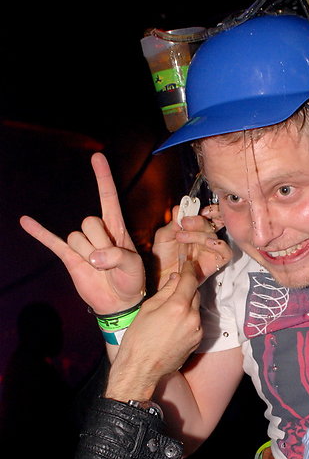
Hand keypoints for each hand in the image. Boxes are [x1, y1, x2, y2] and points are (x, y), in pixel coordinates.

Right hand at [20, 153, 144, 314]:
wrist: (119, 301)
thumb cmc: (131, 279)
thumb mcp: (133, 266)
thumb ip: (117, 257)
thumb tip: (93, 258)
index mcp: (116, 226)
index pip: (108, 197)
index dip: (103, 178)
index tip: (97, 157)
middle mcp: (97, 231)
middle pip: (89, 222)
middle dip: (100, 243)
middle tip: (111, 263)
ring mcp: (82, 244)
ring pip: (76, 237)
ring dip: (87, 255)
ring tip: (100, 269)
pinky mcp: (70, 258)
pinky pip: (52, 242)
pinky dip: (39, 232)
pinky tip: (25, 221)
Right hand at [105, 262, 201, 401]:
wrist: (141, 369)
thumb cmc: (138, 339)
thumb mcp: (147, 309)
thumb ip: (165, 291)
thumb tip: (176, 278)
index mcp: (178, 307)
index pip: (190, 280)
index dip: (189, 270)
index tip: (188, 264)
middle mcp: (193, 318)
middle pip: (195, 294)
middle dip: (187, 288)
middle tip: (176, 286)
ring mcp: (197, 331)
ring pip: (196, 309)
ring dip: (187, 304)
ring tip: (171, 309)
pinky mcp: (197, 341)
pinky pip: (196, 322)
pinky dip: (188, 318)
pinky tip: (174, 323)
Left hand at [153, 206, 230, 289]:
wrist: (161, 278)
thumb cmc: (163, 259)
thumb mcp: (163, 237)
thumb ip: (172, 223)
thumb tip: (180, 208)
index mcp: (193, 229)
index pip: (206, 215)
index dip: (205, 209)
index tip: (193, 207)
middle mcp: (203, 238)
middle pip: (210, 223)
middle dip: (197, 221)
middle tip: (184, 223)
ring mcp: (210, 250)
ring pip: (214, 236)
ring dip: (200, 234)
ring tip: (182, 237)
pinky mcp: (215, 262)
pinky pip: (226, 253)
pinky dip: (220, 245)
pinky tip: (208, 243)